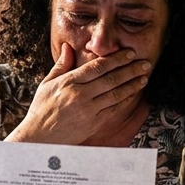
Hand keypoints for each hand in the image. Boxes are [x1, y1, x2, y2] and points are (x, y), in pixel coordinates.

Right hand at [7, 43, 150, 144]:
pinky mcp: (93, 123)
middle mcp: (80, 95)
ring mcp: (88, 111)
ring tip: (144, 76)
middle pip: (111, 79)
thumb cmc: (41, 110)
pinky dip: (125, 100)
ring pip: (116, 94)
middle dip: (131, 70)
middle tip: (145, 62)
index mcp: (68, 83)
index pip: (97, 67)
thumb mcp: (47, 84)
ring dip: (132, 84)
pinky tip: (133, 93)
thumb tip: (68, 46)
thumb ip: (61, 65)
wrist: (39, 137)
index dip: (116, 59)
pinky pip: (113, 109)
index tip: (129, 53)